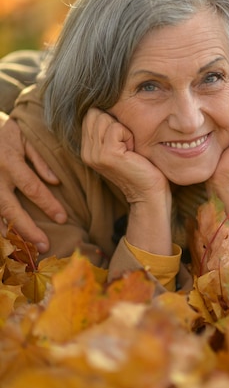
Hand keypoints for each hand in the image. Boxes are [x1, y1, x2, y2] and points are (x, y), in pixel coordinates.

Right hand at [0, 113, 66, 251]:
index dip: (48, 204)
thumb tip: (56, 183)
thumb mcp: (26, 139)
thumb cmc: (8, 134)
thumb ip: (40, 160)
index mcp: (10, 161)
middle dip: (28, 229)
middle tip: (44, 246)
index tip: (62, 218)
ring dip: (10, 235)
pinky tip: (8, 243)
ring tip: (24, 252)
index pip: (32, 187)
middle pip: (11, 209)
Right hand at [82, 108, 172, 255]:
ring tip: (130, 148)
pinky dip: (129, 135)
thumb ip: (109, 127)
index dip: (111, 119)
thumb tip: (109, 99)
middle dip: (117, 122)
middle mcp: (86, 151)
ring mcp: (94, 154)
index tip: (123, 140)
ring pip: (105, 117)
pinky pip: (116, 127)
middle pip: (96, 113)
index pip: (91, 113)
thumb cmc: (141, 165)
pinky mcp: (106, 155)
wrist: (149, 192)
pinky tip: (133, 151)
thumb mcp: (121, 144)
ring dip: (124, 129)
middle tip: (128, 144)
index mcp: (87, 147)